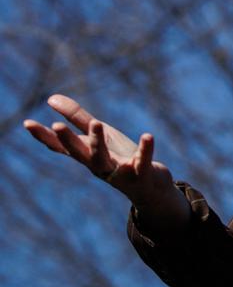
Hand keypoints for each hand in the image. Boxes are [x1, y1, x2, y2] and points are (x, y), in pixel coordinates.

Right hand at [23, 94, 174, 206]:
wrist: (151, 188)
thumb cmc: (120, 159)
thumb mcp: (99, 136)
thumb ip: (77, 119)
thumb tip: (51, 98)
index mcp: (86, 156)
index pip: (61, 147)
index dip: (44, 136)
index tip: (27, 122)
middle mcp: (99, 166)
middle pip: (80, 154)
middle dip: (68, 140)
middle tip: (57, 126)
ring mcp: (120, 172)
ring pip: (105, 161)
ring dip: (98, 143)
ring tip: (96, 122)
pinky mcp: (142, 174)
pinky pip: (143, 161)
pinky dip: (145, 150)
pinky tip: (147, 136)